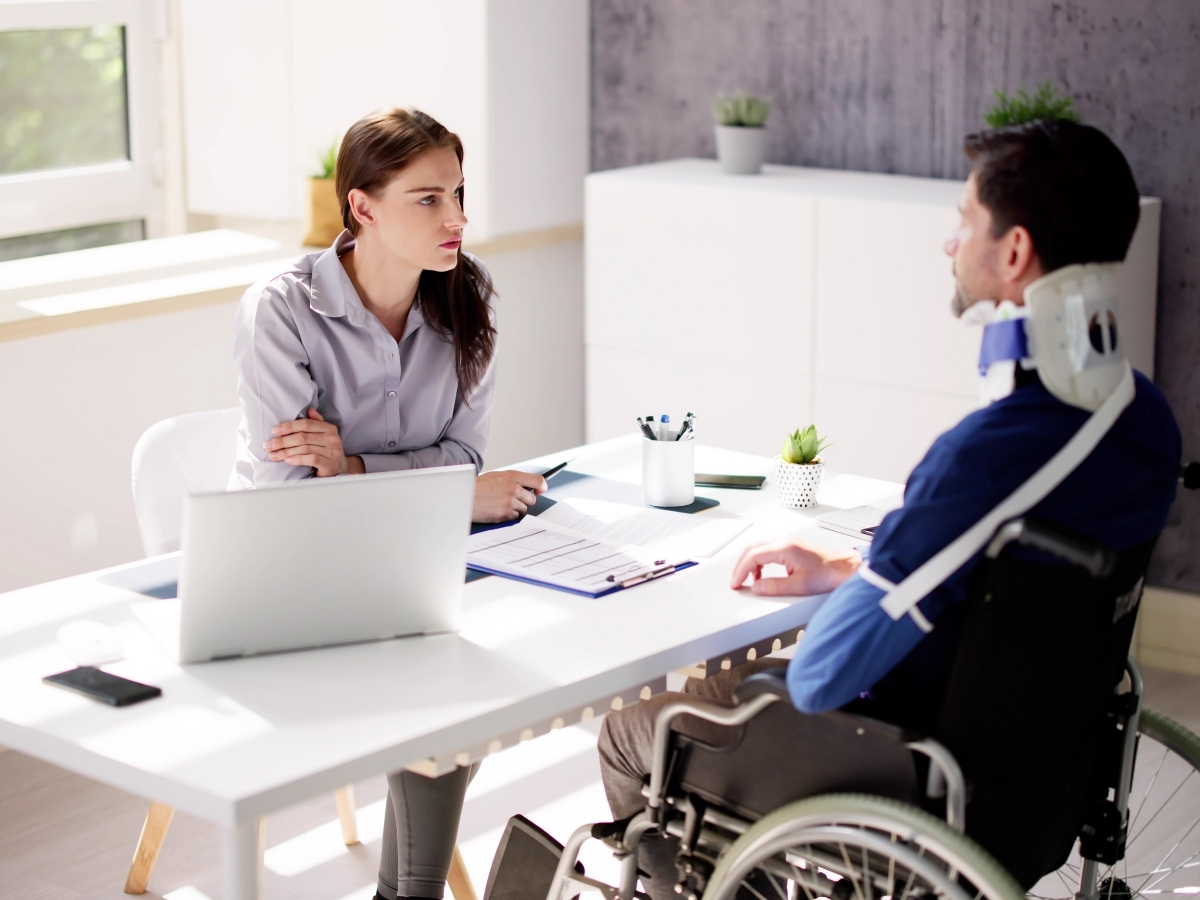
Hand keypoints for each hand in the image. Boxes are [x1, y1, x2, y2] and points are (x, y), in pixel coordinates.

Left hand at [264, 408, 364, 476]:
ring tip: (273, 455)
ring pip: (304, 449)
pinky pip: (311, 459)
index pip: (306, 424)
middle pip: (303, 437)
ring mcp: (332, 452)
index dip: (289, 426)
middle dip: (283, 441)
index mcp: (329, 428)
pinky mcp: (330, 464)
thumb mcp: (323, 435)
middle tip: (269, 445)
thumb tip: (309, 409)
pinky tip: (288, 460)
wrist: (341, 469)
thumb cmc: (327, 450)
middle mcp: (332, 438)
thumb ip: (316, 423)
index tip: (274, 430)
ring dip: (286, 452)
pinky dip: (297, 459)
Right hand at [473, 470, 547, 522]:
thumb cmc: (476, 488)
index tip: (539, 491)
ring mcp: (510, 502)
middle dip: (524, 501)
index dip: (541, 487)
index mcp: (511, 476)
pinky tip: (496, 510)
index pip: (538, 481)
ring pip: (523, 510)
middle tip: (511, 500)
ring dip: (514, 509)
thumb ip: (512, 480)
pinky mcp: (505, 514)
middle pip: (532, 499)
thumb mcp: (495, 476)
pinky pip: (514, 517)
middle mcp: (513, 488)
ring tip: (499, 504)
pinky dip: (507, 516)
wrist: (462, 497)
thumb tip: (526, 486)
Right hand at [730, 537, 861, 596]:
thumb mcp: (799, 585)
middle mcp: (783, 540)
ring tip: (748, 581)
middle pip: (751, 549)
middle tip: (737, 582)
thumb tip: (756, 587)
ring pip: (757, 548)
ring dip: (749, 563)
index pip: (752, 556)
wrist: (842, 568)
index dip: (741, 571)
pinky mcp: (788, 544)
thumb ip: (775, 586)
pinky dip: (758, 561)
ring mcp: (785, 540)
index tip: (736, 583)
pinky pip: (765, 549)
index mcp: (784, 548)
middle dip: (741, 567)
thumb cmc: (827, 574)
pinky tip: (760, 574)